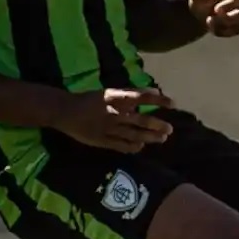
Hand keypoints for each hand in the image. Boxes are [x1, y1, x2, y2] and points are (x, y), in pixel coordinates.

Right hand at [53, 87, 172, 152]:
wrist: (65, 111)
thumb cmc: (90, 100)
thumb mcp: (110, 92)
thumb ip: (130, 94)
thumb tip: (154, 92)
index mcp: (116, 97)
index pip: (142, 97)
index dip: (159, 100)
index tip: (173, 104)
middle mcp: (114, 113)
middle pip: (141, 120)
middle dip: (158, 125)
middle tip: (170, 129)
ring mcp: (109, 128)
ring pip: (134, 134)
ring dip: (150, 138)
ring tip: (161, 139)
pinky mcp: (102, 140)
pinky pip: (121, 145)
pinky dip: (133, 147)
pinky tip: (141, 147)